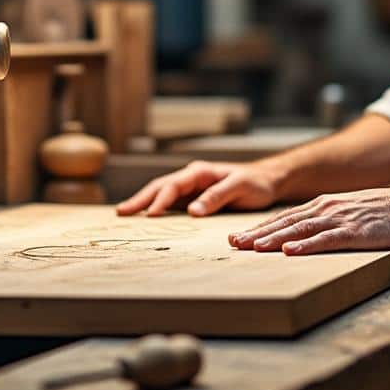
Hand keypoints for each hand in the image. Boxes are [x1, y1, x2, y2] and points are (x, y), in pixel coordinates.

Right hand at [116, 160, 282, 216]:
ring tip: (124, 213)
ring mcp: (191, 188)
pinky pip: (171, 203)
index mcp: (199, 172)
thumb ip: (217, 197)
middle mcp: (191, 178)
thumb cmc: (256, 183)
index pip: (173, 186)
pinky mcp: (194, 198)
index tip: (150, 215)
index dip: (160, 200)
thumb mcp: (240, 187)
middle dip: (140, 199)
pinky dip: (156, 208)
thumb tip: (192, 211)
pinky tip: (146, 217)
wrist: (268, 181)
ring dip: (143, 203)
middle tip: (121, 212)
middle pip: (159, 187)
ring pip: (161, 194)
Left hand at [227, 181, 389, 254]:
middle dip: (257, 233)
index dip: (262, 228)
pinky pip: (325, 240)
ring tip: (252, 248)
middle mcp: (327, 209)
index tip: (240, 237)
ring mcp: (340, 220)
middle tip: (233, 243)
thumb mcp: (353, 211)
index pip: (286, 218)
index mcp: (326, 205)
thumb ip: (333, 220)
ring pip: (299, 230)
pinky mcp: (355, 232)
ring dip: (273, 239)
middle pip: (285, 223)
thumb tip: (314, 234)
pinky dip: (305, 246)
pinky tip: (288, 252)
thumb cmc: (389, 213)